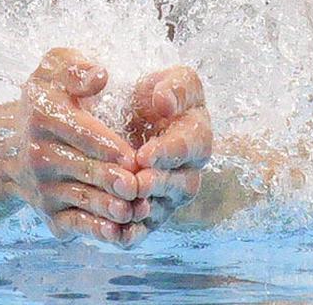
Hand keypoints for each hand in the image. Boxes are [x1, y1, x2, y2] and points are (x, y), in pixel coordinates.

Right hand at [7, 48, 149, 245]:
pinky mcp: (49, 213)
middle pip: (83, 169)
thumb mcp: (54, 70)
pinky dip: (97, 230)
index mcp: (44, 115)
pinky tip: (118, 231)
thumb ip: (77, 68)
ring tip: (135, 209)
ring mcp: (43, 187)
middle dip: (113, 179)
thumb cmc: (46, 99)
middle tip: (138, 185)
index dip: (108, 144)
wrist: (11, 145)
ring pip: (82, 199)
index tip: (132, 154)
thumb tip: (101, 75)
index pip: (80, 131)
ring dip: (110, 208)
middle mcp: (39, 154)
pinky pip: (75, 224)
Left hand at [127, 66, 211, 238]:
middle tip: (137, 183)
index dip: (168, 152)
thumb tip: (165, 103)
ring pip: (164, 208)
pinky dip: (132, 234)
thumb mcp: (173, 79)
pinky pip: (146, 227)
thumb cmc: (159, 92)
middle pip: (180, 183)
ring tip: (126, 208)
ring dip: (146, 211)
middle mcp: (189, 168)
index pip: (189, 146)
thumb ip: (173, 87)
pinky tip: (115, 235)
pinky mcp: (153, 209)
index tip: (146, 154)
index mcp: (197, 134)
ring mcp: (171, 192)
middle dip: (158, 184)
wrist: (137, 112)